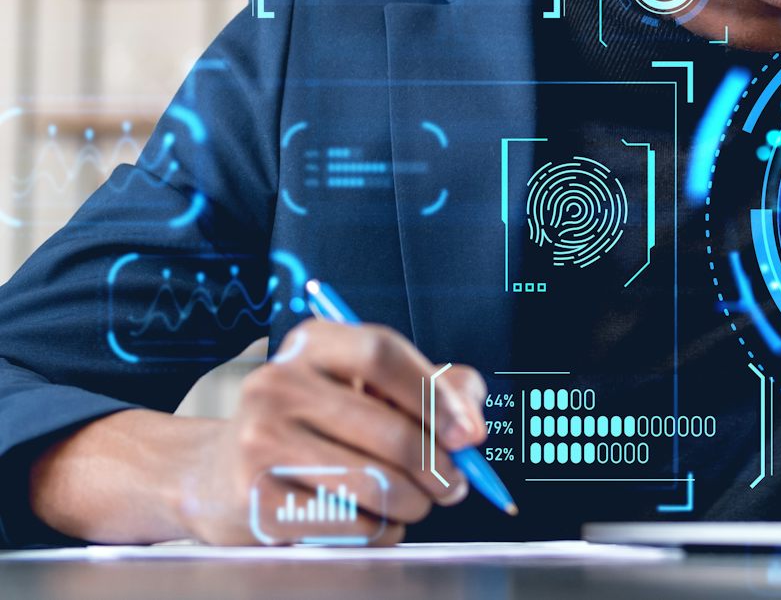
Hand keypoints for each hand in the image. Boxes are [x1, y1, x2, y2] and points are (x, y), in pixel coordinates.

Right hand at [174, 320, 486, 544]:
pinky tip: (369, 517)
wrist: (217, 473)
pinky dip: (377, 528)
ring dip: (413, 502)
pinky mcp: (253, 498)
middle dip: (439, 467)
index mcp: (313, 344)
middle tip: (455, 484)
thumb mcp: (370, 389)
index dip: (437, 397)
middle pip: (389, 430)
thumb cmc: (315, 425)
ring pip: (375, 483)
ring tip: (414, 501)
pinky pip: (348, 523)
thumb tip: (472, 426)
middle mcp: (277, 384)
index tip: (471, 435)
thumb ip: (436, 389)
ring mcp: (258, 441)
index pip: (383, 355)